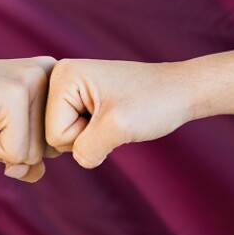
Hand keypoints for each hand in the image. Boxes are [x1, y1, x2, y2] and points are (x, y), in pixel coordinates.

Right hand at [0, 50, 57, 182]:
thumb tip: (38, 173)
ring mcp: (34, 80)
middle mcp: (50, 72)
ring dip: (0, 145)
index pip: (59, 142)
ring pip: (34, 153)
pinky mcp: (14, 94)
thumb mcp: (2, 142)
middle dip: (13, 146)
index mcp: (54, 79)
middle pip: (51, 149)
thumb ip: (28, 159)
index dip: (22, 143)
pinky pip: (16, 151)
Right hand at [45, 59, 196, 168]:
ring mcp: (69, 88)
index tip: (111, 115)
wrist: (180, 91)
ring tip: (114, 116)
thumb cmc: (154, 103)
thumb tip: (78, 159)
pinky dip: (96, 133)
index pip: (54, 133)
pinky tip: (112, 117)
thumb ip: (86, 149)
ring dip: (92, 136)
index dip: (85, 135)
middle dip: (86, 136)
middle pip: (54, 135)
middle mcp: (59, 77)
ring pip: (65, 137)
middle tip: (113, 117)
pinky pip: (76, 132)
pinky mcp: (80, 98)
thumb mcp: (118, 128)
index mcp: (62, 75)